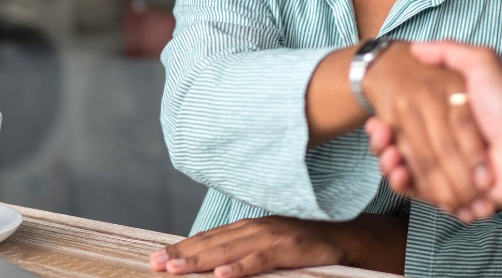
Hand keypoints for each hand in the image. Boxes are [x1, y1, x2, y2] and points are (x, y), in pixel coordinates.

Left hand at [150, 216, 349, 276]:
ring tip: (176, 269)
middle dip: (182, 254)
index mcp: (249, 227)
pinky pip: (261, 259)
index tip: (155, 257)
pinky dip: (241, 267)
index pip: (209, 237)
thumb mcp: (269, 246)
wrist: (346, 238)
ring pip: (230, 249)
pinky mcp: (290, 248)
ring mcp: (273, 236)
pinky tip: (222, 275)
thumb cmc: (305, 246)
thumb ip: (243, 251)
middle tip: (156, 264)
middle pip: (213, 242)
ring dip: (201, 260)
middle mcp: (257, 227)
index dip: (182, 247)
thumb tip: (214, 265)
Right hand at [367, 42, 501, 211]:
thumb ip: (450, 51)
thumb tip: (416, 46)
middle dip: (384, 145)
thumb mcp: (482, 64)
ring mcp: (450, 172)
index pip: (407, 125)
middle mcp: (448, 146)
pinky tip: (399, 172)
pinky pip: (420, 194)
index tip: (378, 121)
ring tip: (388, 154)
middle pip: (402, 149)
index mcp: (448, 121)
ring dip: (390, 165)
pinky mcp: (453, 195)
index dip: (388, 125)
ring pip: (407, 172)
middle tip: (378, 136)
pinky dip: (405, 186)